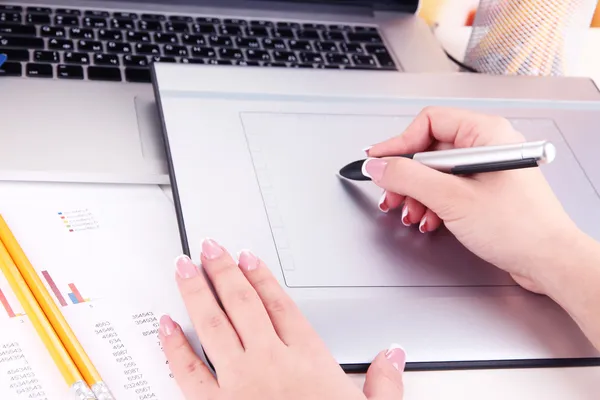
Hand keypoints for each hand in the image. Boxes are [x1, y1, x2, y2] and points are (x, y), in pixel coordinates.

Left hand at [159, 238, 405, 399]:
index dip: (261, 276)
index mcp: (308, 359)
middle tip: (210, 248)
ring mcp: (241, 383)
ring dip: (197, 292)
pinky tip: (166, 325)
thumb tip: (394, 355)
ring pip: (213, 324)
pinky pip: (188, 371)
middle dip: (224, 271)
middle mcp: (271, 363)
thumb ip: (385, 382)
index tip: (247, 258)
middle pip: (243, 304)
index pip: (280, 304)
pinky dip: (174, 346)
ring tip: (185, 267)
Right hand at [364, 106, 580, 292]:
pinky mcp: (484, 191)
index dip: (398, 143)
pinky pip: (447, 188)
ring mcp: (485, 169)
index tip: (377, 162)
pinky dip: (432, 204)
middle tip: (391, 195)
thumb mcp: (453, 199)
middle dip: (406, 177)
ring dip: (417, 195)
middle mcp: (486, 146)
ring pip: (435, 172)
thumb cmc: (520, 228)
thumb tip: (379, 165)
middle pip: (429, 150)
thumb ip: (409, 178)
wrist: (549, 262)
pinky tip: (429, 220)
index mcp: (486, 133)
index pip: (428, 123)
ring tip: (412, 214)